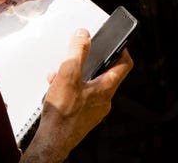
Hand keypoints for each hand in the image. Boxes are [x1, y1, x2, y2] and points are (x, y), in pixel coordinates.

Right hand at [23, 28, 133, 162]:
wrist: (52, 141)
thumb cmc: (63, 113)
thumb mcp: (69, 73)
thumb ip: (78, 51)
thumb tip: (83, 35)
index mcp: (106, 88)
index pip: (125, 64)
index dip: (123, 49)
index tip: (118, 42)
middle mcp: (104, 100)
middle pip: (106, 74)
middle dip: (92, 62)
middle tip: (84, 55)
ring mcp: (94, 110)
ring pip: (90, 85)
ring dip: (78, 76)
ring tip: (62, 74)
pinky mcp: (83, 117)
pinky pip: (81, 97)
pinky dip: (71, 89)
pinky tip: (56, 89)